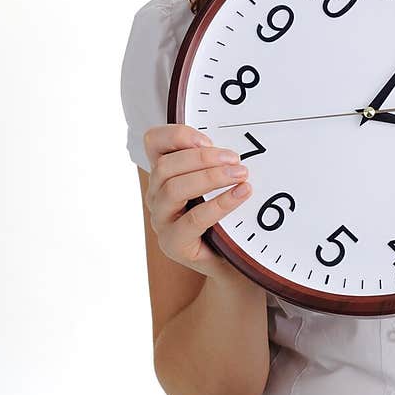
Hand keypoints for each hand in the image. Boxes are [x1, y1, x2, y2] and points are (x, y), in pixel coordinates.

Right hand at [143, 124, 251, 277]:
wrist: (231, 260)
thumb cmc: (224, 217)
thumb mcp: (218, 184)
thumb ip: (217, 163)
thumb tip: (236, 147)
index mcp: (163, 174)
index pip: (153, 142)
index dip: (176, 135)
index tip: (208, 139)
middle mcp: (156, 195)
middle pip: (165, 166)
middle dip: (202, 158)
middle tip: (235, 159)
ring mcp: (161, 221)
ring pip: (173, 189)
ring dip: (210, 177)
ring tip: (240, 175)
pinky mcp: (173, 244)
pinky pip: (194, 219)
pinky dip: (220, 203)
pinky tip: (242, 194)